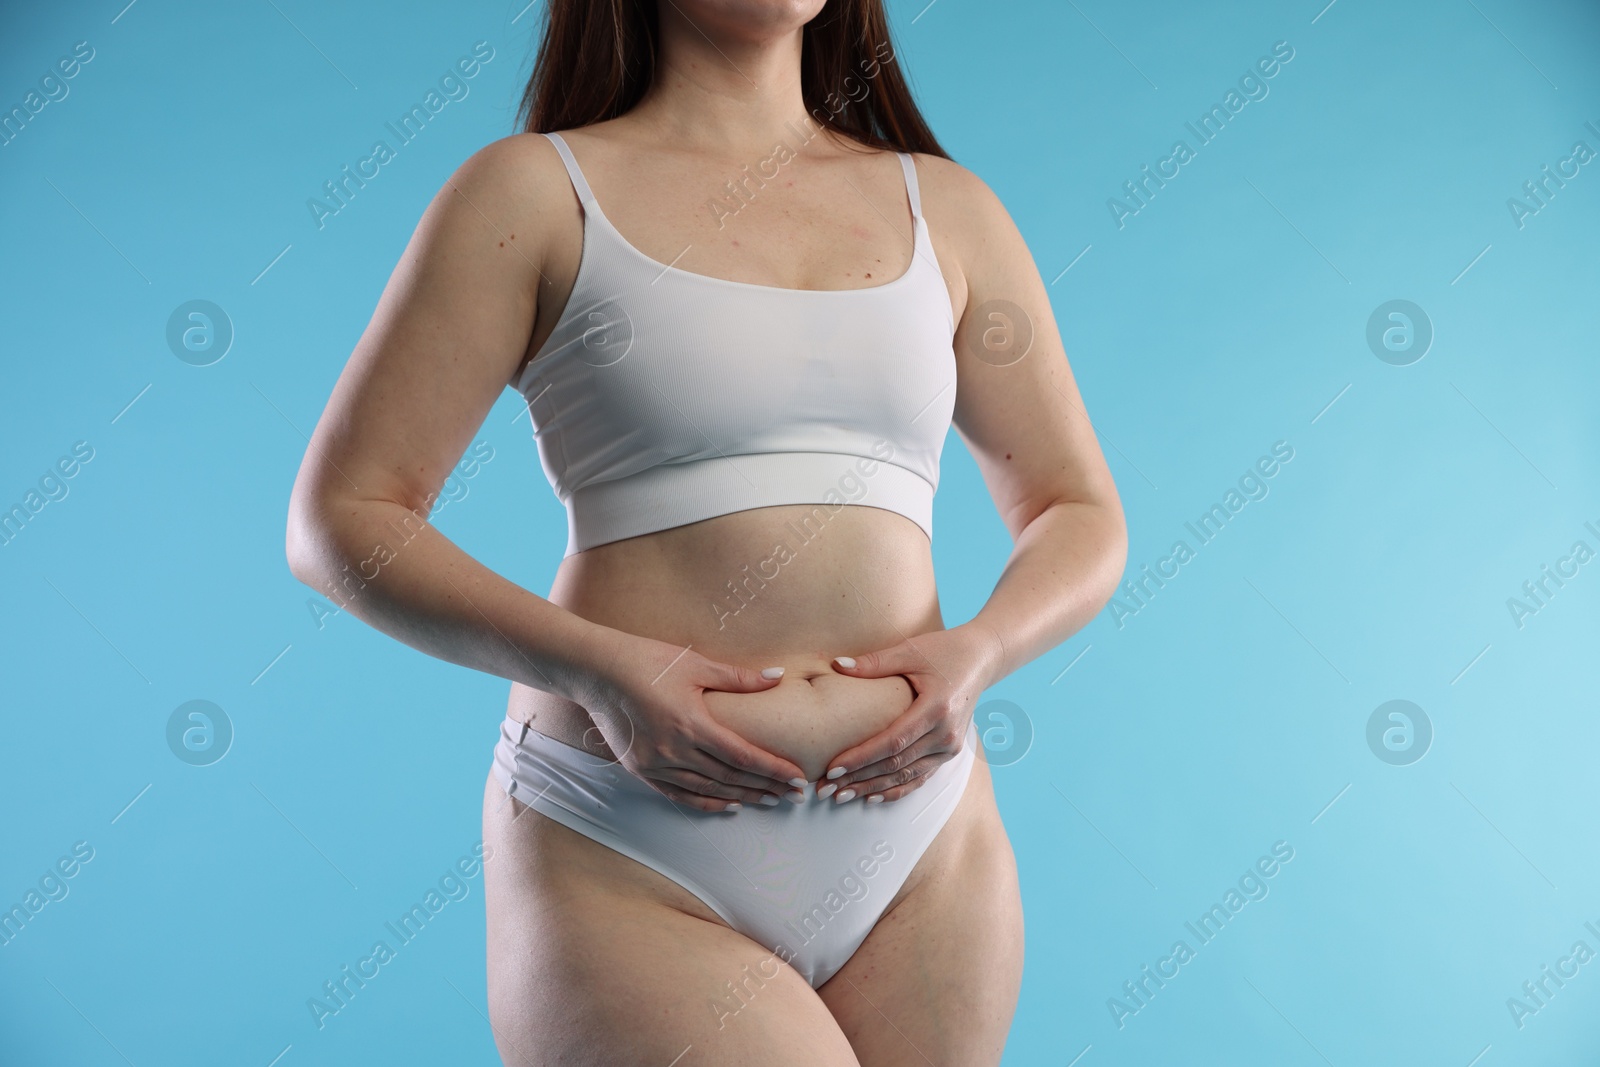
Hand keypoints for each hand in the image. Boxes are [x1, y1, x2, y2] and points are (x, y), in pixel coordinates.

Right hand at [575, 628, 809, 812]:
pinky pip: (679, 794)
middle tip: (792, 795)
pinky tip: (726, 805)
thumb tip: (778, 677)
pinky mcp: (641, 768)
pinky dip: (705, 802)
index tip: (796, 778)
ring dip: (740, 797)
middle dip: (764, 786)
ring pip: (707, 789)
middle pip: (729, 777)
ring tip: (766, 800)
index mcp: (692, 723)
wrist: (598, 672)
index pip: (743, 755)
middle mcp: (675, 749)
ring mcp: (656, 763)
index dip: (773, 769)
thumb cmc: (647, 662)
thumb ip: (738, 678)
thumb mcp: (695, 665)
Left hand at [822, 623, 1004, 803]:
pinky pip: (920, 777)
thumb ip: (873, 662)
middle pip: (896, 764)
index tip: (833, 768)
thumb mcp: (909, 651)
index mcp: (936, 709)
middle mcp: (946, 734)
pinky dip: (896, 790)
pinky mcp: (949, 752)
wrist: (981, 658)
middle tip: (825, 788)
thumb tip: (836, 665)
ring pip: (907, 776)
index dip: (861, 757)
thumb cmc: (944, 650)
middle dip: (859, 778)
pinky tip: (872, 797)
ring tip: (840, 796)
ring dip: (872, 788)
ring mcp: (950, 747)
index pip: (892, 742)